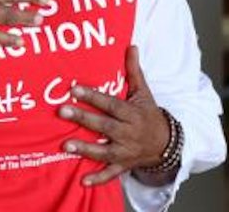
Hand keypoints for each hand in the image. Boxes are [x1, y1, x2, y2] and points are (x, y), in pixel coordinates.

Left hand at [57, 46, 171, 185]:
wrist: (167, 143)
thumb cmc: (149, 114)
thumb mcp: (143, 92)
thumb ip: (134, 71)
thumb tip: (131, 46)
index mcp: (133, 113)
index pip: (111, 104)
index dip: (93, 96)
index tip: (73, 88)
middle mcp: (129, 133)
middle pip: (105, 126)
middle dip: (83, 119)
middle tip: (62, 112)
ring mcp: (126, 151)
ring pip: (105, 151)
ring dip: (86, 149)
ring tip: (66, 145)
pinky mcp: (123, 165)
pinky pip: (111, 174)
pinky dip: (98, 179)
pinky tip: (83, 181)